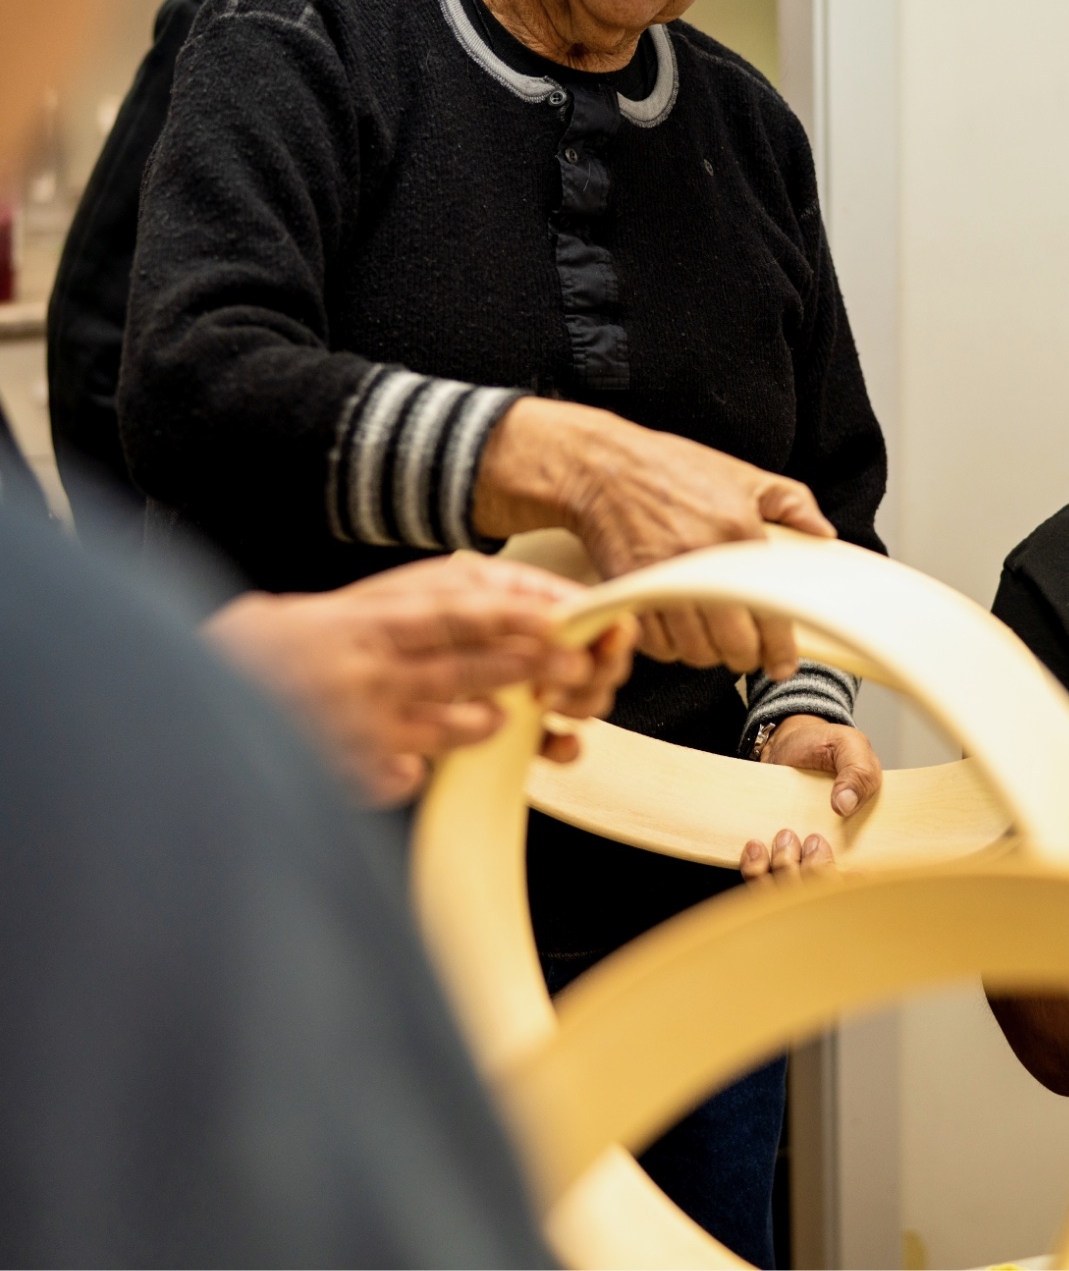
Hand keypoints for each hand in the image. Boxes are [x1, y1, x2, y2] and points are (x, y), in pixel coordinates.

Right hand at [204, 552, 636, 807]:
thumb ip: (381, 616)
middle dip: (526, 670)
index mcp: (364, 624)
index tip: (558, 615)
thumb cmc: (249, 651)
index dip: (513, 615)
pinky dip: (409, 774)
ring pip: (446, 728)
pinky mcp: (343, 773)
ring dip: (482, 724)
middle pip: (467, 670)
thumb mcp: (314, 614)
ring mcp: (359, 727)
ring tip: (502, 720)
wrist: (191, 706)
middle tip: (573, 669)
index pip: (455, 614)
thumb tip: (456, 595)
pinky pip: (397, 778)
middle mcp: (369, 673)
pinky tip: (412, 772)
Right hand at [472, 398, 834, 677]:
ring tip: (711, 643)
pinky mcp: (631, 591)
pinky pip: (657, 645)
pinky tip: (678, 633)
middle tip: (745, 654)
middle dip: (744, 658)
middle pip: (734, 643)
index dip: (781, 648)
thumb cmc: (671, 468)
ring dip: (707, 656)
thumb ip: (791, 502)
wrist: (601, 466)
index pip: (773, 611)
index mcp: (739, 532)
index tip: (782, 662)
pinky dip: (670, 649)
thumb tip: (824, 535)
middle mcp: (703, 560)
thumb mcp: (741, 474)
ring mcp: (664, 578)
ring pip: (695, 651)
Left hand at [738, 715, 881, 879]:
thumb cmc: (825, 746)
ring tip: (785, 836)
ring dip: (785, 868)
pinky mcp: (771, 854)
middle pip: (824, 890)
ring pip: (790, 889)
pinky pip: (761, 878)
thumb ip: (857, 771)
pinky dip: (756, 868)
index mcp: (862, 836)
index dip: (848, 881)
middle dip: (814, 872)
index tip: (836, 855)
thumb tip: (845, 804)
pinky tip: (755, 846)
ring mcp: (800, 856)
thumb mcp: (850, 747)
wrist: (788, 739)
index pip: (858, 880)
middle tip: (812, 838)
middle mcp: (832, 853)